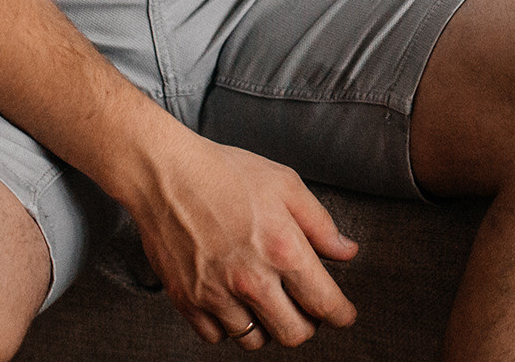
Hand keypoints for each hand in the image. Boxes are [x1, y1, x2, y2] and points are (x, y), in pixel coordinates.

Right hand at [124, 133, 358, 348]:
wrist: (167, 176)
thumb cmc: (227, 174)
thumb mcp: (287, 186)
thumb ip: (321, 225)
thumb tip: (346, 252)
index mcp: (283, 250)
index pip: (323, 303)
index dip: (341, 315)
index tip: (344, 315)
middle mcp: (251, 280)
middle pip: (292, 333)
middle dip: (308, 325)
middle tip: (307, 309)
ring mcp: (216, 295)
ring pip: (254, 341)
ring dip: (268, 327)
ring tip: (269, 304)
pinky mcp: (187, 301)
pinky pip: (216, 337)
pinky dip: (229, 327)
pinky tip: (235, 304)